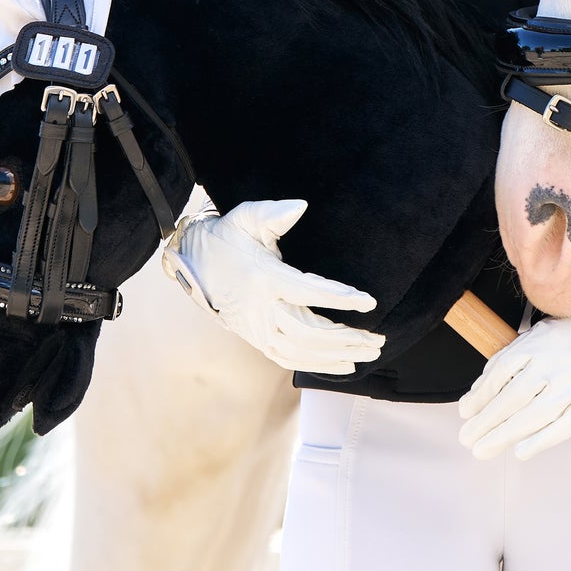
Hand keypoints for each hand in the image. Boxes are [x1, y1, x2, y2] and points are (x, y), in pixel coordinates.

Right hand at [161, 197, 384, 375]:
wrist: (194, 262)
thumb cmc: (227, 236)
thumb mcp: (246, 218)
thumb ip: (272, 213)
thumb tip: (300, 206)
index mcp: (264, 278)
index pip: (308, 292)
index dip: (340, 299)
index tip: (369, 302)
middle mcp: (260, 309)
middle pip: (309, 332)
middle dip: (346, 337)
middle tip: (377, 337)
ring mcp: (257, 328)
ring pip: (301, 351)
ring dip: (337, 355)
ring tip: (368, 352)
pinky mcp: (256, 338)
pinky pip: (289, 358)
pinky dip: (317, 364)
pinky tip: (343, 364)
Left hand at [458, 282, 570, 460]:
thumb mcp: (538, 334)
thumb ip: (509, 358)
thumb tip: (479, 388)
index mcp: (536, 346)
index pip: (500, 374)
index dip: (479, 396)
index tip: (464, 413)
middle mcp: (552, 366)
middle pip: (511, 399)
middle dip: (485, 422)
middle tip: (467, 439)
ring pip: (531, 415)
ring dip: (503, 435)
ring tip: (482, 448)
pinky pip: (562, 427)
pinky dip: (540, 440)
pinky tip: (520, 451)